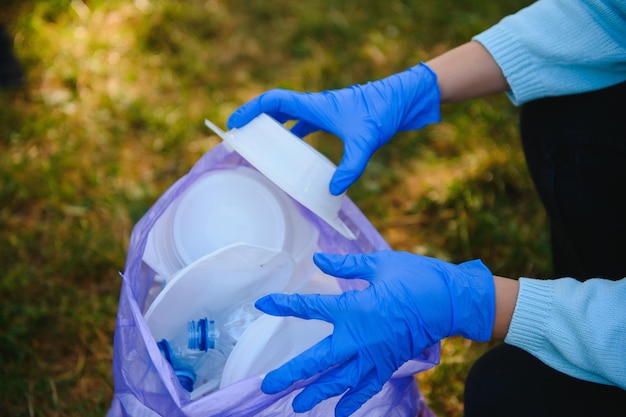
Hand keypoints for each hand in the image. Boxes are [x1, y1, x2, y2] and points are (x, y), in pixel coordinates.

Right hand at [227, 63, 440, 194]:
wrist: (403, 99)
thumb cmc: (383, 112)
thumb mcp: (365, 141)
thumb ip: (350, 166)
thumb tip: (334, 190)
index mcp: (315, 105)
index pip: (274, 100)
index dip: (251, 109)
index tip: (235, 123)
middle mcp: (315, 105)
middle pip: (276, 108)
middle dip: (257, 120)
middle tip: (242, 137)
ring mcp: (324, 111)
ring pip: (290, 117)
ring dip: (275, 128)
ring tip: (262, 147)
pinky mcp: (334, 119)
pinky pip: (306, 125)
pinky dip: (296, 136)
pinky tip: (296, 154)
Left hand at [254, 251, 494, 416]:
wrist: (451, 301)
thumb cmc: (415, 277)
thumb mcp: (378, 265)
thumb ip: (345, 266)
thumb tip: (318, 260)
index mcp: (353, 309)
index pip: (310, 308)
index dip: (284, 305)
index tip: (263, 305)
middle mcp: (359, 338)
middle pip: (317, 361)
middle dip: (291, 374)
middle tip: (267, 386)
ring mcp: (374, 355)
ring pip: (339, 381)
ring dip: (317, 393)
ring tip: (297, 405)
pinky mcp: (389, 363)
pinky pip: (367, 387)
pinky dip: (353, 401)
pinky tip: (340, 412)